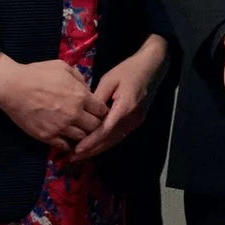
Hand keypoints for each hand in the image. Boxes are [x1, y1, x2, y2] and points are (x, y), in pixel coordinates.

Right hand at [0, 55, 108, 151]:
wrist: (12, 87)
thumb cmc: (37, 73)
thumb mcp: (63, 67)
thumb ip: (79, 79)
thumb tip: (87, 90)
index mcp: (80, 96)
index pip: (102, 110)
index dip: (102, 111)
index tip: (97, 112)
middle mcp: (74, 114)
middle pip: (95, 126)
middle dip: (95, 124)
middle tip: (90, 123)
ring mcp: (60, 127)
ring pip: (82, 138)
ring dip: (82, 135)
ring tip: (78, 130)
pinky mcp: (47, 136)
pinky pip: (65, 145)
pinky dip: (68, 143)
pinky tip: (66, 138)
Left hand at [68, 34, 170, 162]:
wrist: (152, 66)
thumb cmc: (129, 69)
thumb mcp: (109, 80)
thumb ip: (96, 98)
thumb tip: (84, 113)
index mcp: (125, 108)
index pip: (104, 131)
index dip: (90, 142)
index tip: (75, 150)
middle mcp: (131, 119)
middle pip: (109, 140)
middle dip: (91, 150)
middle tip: (72, 158)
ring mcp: (136, 121)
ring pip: (114, 140)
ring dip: (98, 149)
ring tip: (80, 155)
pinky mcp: (136, 121)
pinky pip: (119, 135)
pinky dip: (106, 142)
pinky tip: (95, 145)